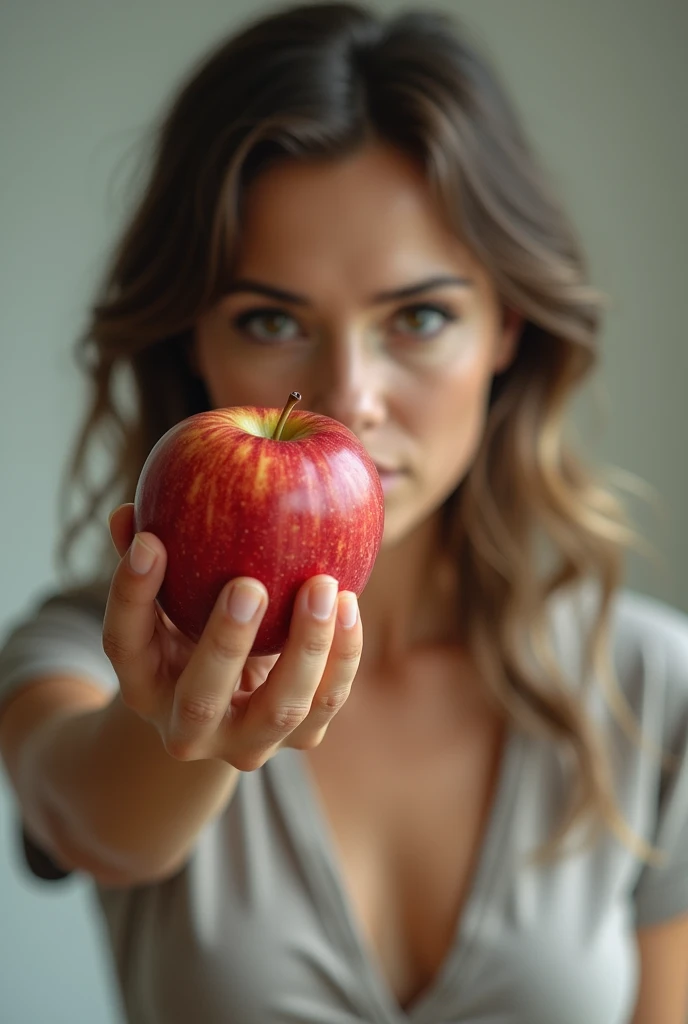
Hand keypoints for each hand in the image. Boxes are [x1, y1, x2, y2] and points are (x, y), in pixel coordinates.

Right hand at [103, 503, 361, 768]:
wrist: (232, 711)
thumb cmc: (190, 633)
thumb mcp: (164, 606)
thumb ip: (150, 562)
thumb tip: (131, 509)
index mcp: (143, 688)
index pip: (123, 645)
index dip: (130, 596)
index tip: (152, 542)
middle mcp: (188, 730)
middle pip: (201, 700)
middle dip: (225, 643)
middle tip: (247, 584)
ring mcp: (247, 744)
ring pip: (281, 709)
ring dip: (306, 647)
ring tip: (323, 586)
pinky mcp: (299, 739)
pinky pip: (326, 702)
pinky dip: (342, 654)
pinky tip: (349, 602)